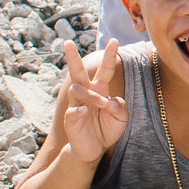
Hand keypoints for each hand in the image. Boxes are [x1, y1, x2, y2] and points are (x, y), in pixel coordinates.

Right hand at [59, 39, 127, 163]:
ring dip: (92, 95)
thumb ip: (121, 108)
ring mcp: (76, 105)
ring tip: (104, 104)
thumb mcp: (121, 118)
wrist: (94, 149)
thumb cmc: (107, 129)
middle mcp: (86, 93)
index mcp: (100, 89)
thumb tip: (112, 101)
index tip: (114, 40)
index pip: (105, 69)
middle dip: (72, 57)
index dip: (110, 55)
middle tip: (67, 43)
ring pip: (77, 90)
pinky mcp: (70, 119)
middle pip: (77, 72)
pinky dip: (77, 110)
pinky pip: (72, 111)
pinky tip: (82, 111)